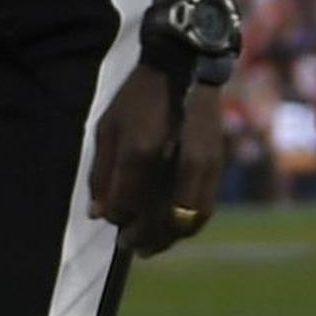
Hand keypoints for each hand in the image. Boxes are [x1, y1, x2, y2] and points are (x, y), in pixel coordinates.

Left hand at [89, 65, 221, 255]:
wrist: (183, 69)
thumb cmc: (137, 97)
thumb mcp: (108, 126)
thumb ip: (102, 171)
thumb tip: (97, 213)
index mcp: (141, 148)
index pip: (128, 201)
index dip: (118, 218)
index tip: (110, 223)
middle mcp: (175, 161)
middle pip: (162, 218)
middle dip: (145, 237)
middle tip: (129, 247)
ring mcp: (202, 165)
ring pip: (189, 218)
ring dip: (169, 237)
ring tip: (150, 247)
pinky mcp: (217, 166)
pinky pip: (205, 208)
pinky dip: (188, 225)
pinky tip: (172, 229)